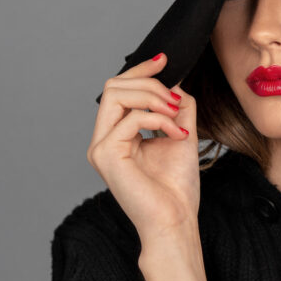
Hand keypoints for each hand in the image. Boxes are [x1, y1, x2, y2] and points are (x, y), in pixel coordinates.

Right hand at [87, 53, 199, 242]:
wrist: (176, 221)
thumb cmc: (176, 188)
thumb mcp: (181, 135)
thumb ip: (175, 107)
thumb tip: (174, 80)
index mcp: (116, 135)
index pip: (119, 89)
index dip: (141, 71)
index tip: (165, 59)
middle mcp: (102, 140)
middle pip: (113, 86)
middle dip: (149, 83)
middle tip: (175, 98)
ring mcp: (99, 147)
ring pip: (116, 95)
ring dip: (153, 97)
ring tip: (176, 114)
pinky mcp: (105, 155)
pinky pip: (130, 118)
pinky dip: (159, 119)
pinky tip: (176, 134)